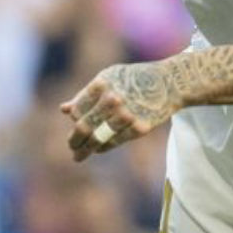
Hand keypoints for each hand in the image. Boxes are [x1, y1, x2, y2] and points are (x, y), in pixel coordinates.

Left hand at [60, 62, 182, 161]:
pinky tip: (98, 148)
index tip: (75, 126)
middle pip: (84, 127)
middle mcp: (113, 99)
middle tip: (72, 148)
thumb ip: (86, 94)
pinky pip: (114, 143)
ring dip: (86, 149)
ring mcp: (127, 115)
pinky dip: (103, 147)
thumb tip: (63, 110)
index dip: (74, 120)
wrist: (169, 82)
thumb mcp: (109, 78)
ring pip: (98, 138)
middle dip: (74, 141)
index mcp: (102, 84)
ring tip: (79, 155)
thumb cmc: (134, 78)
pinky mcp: (139, 128)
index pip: (78, 110)